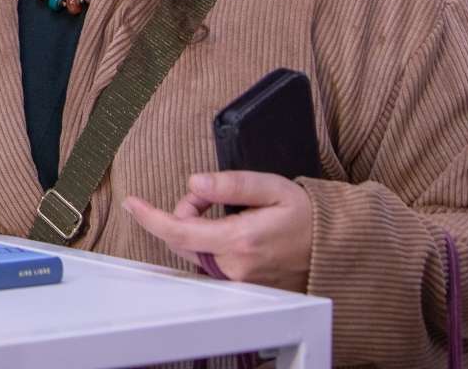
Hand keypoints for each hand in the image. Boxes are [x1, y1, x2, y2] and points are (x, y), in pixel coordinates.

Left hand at [124, 170, 312, 290]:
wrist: (336, 249)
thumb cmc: (307, 216)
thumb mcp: (273, 188)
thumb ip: (231, 184)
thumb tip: (194, 183)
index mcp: (240, 241)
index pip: (180, 231)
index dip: (151, 217)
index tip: (132, 203)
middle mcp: (236, 267)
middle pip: (183, 239)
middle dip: (187, 212)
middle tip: (213, 195)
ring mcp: (239, 281)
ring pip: (195, 250)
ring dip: (199, 227)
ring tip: (230, 211)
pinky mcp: (243, 285)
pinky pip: (210, 261)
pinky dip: (209, 242)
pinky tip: (231, 229)